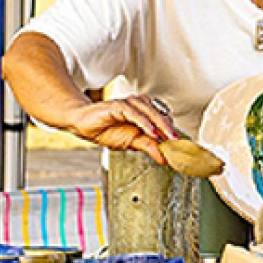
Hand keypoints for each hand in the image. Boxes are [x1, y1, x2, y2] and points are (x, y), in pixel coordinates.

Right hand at [65, 94, 179, 162]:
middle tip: (177, 142)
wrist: (83, 125)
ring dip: (160, 125)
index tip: (180, 145)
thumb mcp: (132, 143)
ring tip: (167, 138)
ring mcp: (130, 104)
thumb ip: (149, 147)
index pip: (165, 120)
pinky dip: (144, 122)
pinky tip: (151, 132)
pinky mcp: (119, 105)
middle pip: (161, 115)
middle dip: (170, 130)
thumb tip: (165, 158)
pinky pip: (135, 112)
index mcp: (147, 114)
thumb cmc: (107, 131)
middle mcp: (141, 106)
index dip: (172, 132)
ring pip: (151, 112)